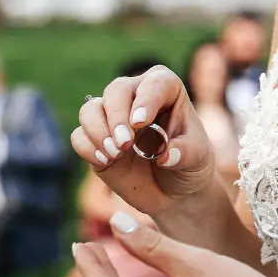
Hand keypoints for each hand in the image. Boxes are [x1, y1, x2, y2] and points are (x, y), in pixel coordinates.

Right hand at [70, 66, 217, 218]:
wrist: (173, 193)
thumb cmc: (189, 166)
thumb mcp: (198, 159)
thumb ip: (186, 153)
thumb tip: (166, 155)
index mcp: (165, 90)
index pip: (153, 84)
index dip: (145, 100)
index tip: (141, 122)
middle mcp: (135, 98)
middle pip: (115, 91)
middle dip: (116, 117)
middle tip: (125, 144)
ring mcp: (112, 119)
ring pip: (90, 110)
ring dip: (97, 132)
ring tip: (115, 154)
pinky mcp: (95, 141)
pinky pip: (79, 137)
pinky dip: (88, 149)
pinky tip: (105, 162)